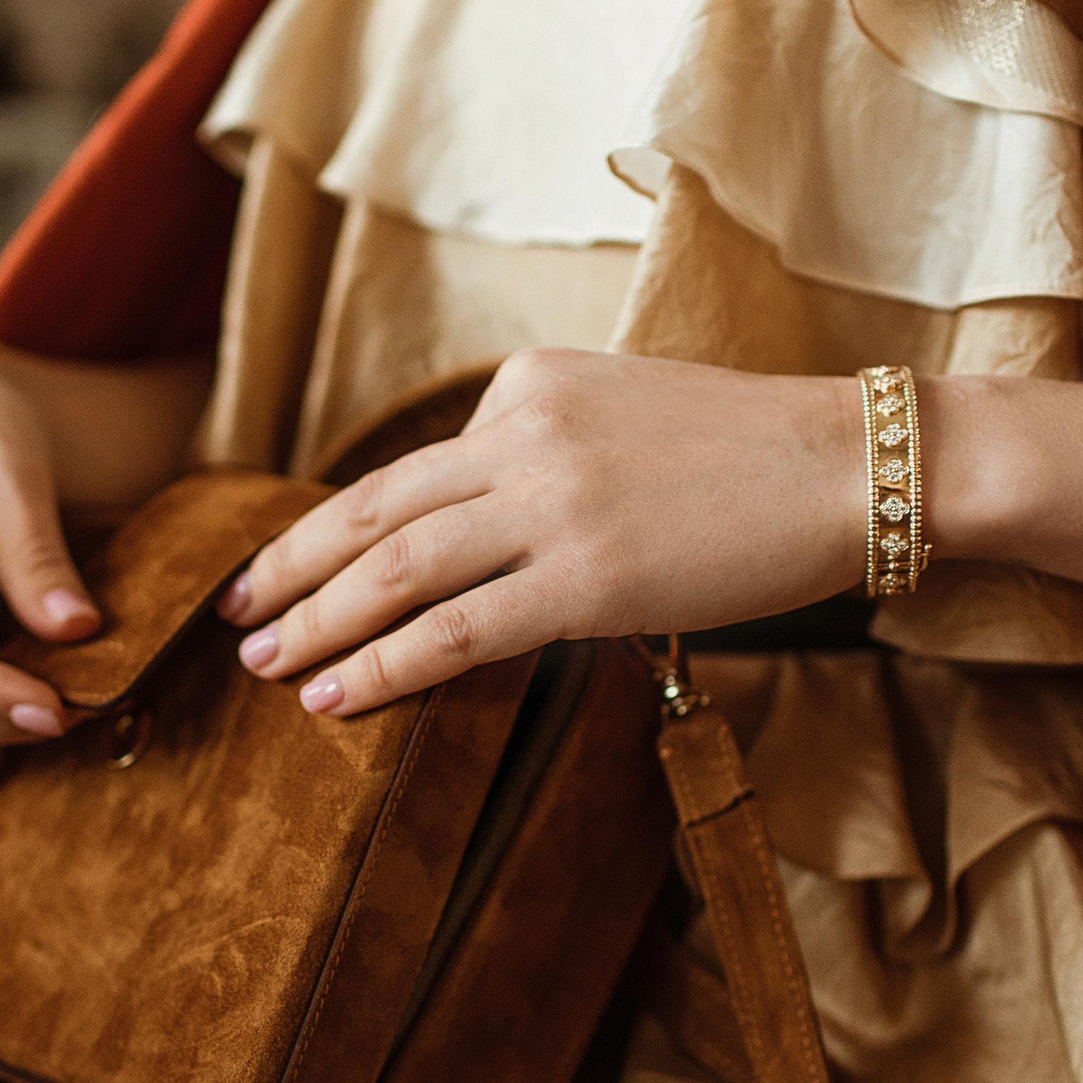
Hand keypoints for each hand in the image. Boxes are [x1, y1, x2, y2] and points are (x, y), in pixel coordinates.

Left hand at [218, 349, 869, 716]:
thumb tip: (484, 528)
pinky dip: (381, 667)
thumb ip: (546, 451)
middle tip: (232, 614)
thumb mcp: (625, 412)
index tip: (290, 565)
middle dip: (288, 568)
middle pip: (371, 511)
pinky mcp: (586, 578)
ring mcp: (550, 505)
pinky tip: (335, 697)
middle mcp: (521, 434)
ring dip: (315, 623)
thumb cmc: (756, 455)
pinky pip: (456, 631)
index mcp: (526, 386)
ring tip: (263, 666)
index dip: (336, 528)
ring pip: (395, 570)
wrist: (850, 465)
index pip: (411, 470)